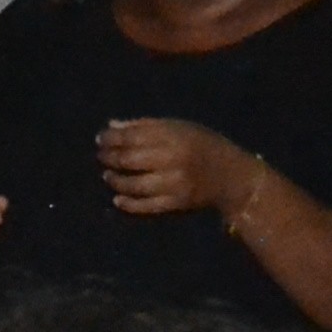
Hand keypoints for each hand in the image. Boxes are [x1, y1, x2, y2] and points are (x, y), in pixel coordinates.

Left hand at [94, 118, 260, 220]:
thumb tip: (112, 127)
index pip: (132, 136)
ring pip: (135, 184)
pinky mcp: (177, 203)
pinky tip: (117, 199)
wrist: (231, 176)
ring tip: (107, 176)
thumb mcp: (179, 127)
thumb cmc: (202, 145)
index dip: (111, 138)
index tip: (100, 139)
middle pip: (130, 160)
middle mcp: (173, 158)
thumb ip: (145, 126)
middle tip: (101, 156)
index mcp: (174, 135)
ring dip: (116, 181)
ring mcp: (175, 183)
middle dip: (109, 158)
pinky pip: (147, 206)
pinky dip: (129, 204)